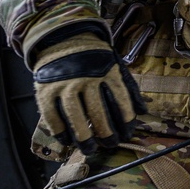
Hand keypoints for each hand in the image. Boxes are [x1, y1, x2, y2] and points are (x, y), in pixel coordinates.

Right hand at [33, 32, 146, 154]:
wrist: (63, 39)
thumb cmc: (95, 57)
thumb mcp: (116, 65)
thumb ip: (129, 88)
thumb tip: (143, 111)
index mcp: (108, 71)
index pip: (121, 100)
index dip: (126, 119)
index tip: (128, 133)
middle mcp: (87, 78)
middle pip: (98, 112)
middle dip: (106, 133)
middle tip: (111, 145)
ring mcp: (65, 84)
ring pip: (75, 117)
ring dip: (84, 138)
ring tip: (90, 149)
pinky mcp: (46, 90)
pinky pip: (53, 116)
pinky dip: (60, 132)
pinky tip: (68, 141)